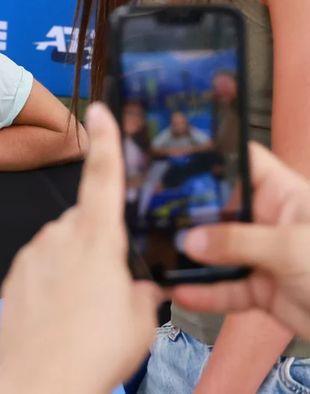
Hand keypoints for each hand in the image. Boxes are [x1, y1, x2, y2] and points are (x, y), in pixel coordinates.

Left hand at [0, 103, 161, 393]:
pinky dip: (52, 285)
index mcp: (96, 238)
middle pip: (85, 223)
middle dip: (99, 245)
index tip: (99, 110)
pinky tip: (62, 316)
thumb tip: (143, 286)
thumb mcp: (141, 319)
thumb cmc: (93, 351)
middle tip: (111, 288)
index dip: (105, 140)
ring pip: (62, 248)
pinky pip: (40, 268)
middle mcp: (58, 237)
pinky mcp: (13, 276)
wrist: (42, 382)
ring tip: (86, 313)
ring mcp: (31, 255)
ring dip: (75, 269)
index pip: (103, 176)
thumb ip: (143, 290)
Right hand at [172, 142, 309, 338]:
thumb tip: (193, 241)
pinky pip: (226, 288)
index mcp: (284, 195)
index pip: (243, 162)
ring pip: (218, 251)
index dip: (213, 154)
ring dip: (192, 257)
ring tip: (162, 255)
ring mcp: (265, 257)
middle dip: (190, 213)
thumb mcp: (292, 248)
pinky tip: (183, 290)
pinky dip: (205, 292)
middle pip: (221, 209)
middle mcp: (270, 222)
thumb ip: (239, 243)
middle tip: (153, 211)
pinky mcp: (262, 290)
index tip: (175, 153)